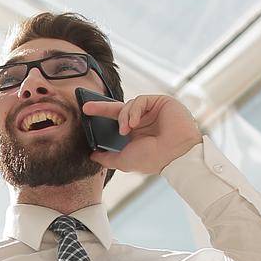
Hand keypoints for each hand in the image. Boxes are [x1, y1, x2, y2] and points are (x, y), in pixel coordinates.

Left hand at [83, 94, 202, 175]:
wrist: (176, 155)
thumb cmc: (153, 159)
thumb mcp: (124, 160)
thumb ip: (107, 158)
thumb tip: (92, 156)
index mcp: (136, 133)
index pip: (115, 121)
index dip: (101, 117)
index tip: (85, 116)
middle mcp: (143, 121)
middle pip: (117, 109)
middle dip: (100, 107)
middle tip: (86, 107)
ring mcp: (152, 111)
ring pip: (128, 105)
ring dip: (123, 117)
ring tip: (126, 131)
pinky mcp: (160, 102)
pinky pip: (140, 100)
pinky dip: (134, 111)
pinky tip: (135, 123)